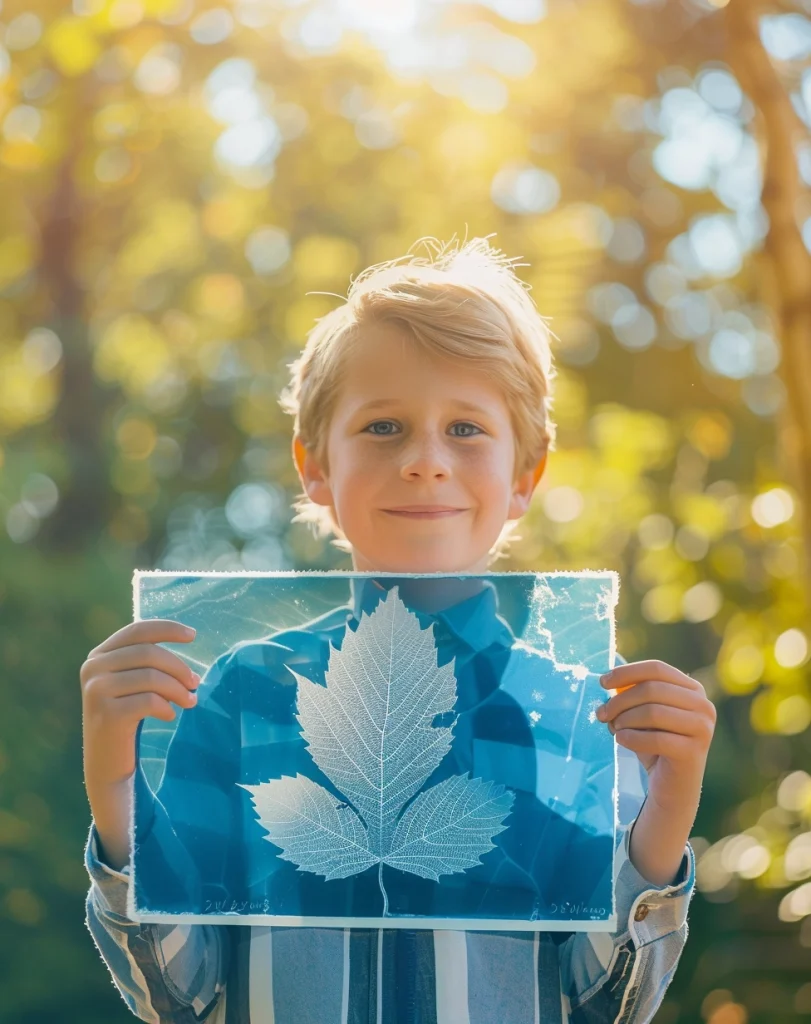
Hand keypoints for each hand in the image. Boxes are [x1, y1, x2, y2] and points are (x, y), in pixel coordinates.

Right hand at [80, 619, 199, 789]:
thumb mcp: (132, 682)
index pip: (137, 631)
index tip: (193, 635)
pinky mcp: (106, 714)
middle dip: (179, 667)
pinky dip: (167, 707)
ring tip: (190, 701)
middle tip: (195, 683)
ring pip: (152, 677)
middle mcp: (92, 669)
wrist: (107, 764)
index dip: (167, 629)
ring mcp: (96, 691)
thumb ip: (147, 660)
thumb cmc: (127, 718)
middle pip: (149, 653)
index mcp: (98, 656)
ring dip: (178, 690)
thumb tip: (188, 636)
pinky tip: (169, 715)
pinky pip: (150, 701)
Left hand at [597, 659, 715, 814]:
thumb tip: (608, 682)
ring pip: (653, 712)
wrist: (672, 786)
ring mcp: (703, 728)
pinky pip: (656, 739)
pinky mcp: (694, 752)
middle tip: (602, 713)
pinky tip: (621, 740)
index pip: (657, 668)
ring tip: (614, 728)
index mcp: (692, 689)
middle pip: (652, 689)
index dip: (627, 672)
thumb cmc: (654, 743)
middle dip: (621, 700)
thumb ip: (631, 694)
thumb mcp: (642, 713)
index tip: (602, 682)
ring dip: (625, 719)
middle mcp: (703, 705)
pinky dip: (632, 738)